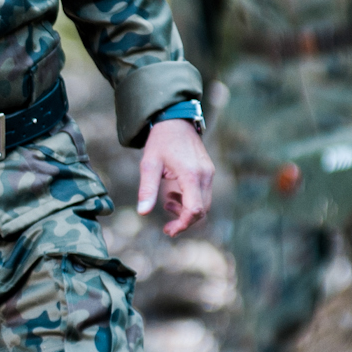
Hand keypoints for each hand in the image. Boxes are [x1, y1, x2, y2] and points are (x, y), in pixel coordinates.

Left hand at [136, 116, 213, 237]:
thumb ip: (147, 189)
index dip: (183, 224)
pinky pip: (203, 195)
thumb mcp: (149, 164)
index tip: (168, 230)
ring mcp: (208, 173)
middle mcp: (204, 175)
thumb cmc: (160, 141)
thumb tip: (142, 212)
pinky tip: (173, 193)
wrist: (175, 120)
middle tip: (166, 225)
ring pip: (204, 204)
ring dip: (186, 210)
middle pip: (201, 211)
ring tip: (166, 201)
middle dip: (184, 221)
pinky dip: (190, 201)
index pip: (194, 209)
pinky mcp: (208, 172)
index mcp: (190, 174)